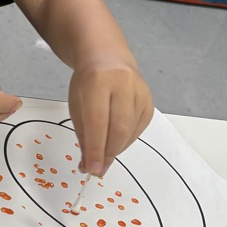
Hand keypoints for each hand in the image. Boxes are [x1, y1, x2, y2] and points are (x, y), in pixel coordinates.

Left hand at [68, 60, 153, 175]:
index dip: (95, 149)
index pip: (98, 122)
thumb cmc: (89, 81)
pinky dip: (126, 141)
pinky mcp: (148, 101)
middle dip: (107, 153)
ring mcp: (140, 91)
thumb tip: (89, 165)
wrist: (108, 58)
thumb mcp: (77, 104)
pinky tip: (115, 140)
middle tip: (97, 168)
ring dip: (116, 149)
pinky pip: (138, 129)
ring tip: (103, 154)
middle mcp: (123, 83)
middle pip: (119, 128)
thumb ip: (84, 135)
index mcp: (98, 81)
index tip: (91, 168)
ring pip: (130, 132)